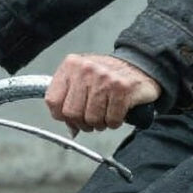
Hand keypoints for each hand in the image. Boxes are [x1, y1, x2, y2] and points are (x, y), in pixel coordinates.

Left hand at [46, 54, 160, 132]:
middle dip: (82, 122)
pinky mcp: (122, 89)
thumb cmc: (109, 74)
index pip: (52, 100)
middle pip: (71, 113)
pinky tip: (117, 112)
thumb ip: (69, 99)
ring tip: (105, 113)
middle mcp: (86, 69)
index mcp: (71, 65)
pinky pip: (111, 120)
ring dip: (100, 123)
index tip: (69, 117)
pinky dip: (114, 122)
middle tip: (91, 119)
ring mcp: (104, 78)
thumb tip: (70, 128)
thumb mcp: (83, 78)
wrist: (140, 64)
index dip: (61, 115)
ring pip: (92, 119)